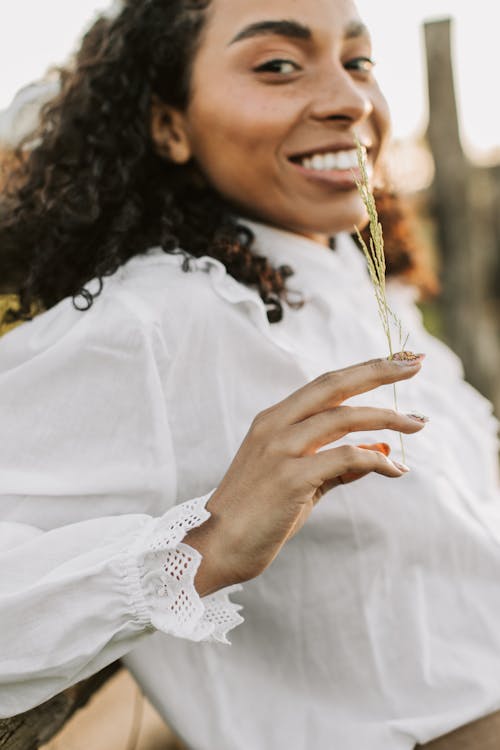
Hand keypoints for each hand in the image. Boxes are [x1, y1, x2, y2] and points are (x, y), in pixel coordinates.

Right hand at [186, 354, 425, 594]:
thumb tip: (381, 449)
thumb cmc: (258, 515)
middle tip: (416, 362)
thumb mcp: (301, 481)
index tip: (398, 360)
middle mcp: (275, 426)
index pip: (325, 383)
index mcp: (273, 420)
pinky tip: (395, 469)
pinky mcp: (290, 478)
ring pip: (344, 418)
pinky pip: (345, 458)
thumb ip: (337, 464)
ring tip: (418, 423)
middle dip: (379, 370)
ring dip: (388, 418)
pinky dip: (375, 460)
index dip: (364, 369)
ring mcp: (280, 450)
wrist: (216, 547)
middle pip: (335, 385)